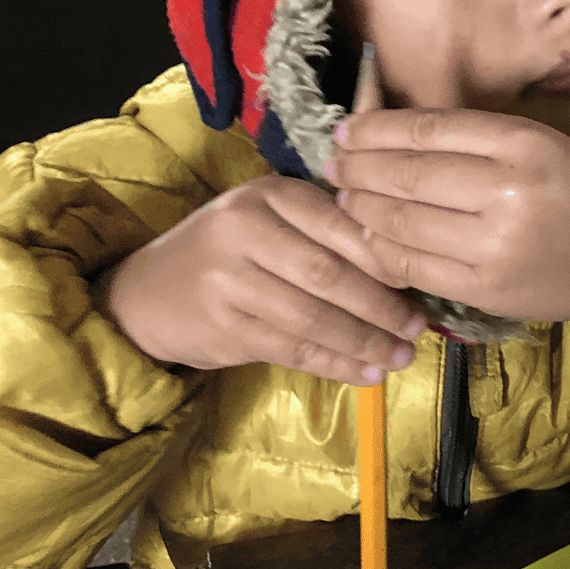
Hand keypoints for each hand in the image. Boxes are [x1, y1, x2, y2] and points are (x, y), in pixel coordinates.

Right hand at [94, 175, 422, 385]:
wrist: (147, 291)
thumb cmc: (232, 251)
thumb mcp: (273, 219)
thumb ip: (328, 229)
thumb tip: (405, 264)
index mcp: (270, 195)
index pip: (339, 224)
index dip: (384, 256)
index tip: (421, 278)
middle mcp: (244, 230)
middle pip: (329, 274)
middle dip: (381, 305)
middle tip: (417, 326)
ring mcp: (228, 280)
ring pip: (313, 316)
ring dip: (364, 342)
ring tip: (401, 356)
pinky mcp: (223, 326)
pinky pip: (293, 348)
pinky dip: (336, 363)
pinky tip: (367, 373)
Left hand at [327, 107, 569, 339]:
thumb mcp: (540, 143)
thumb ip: (474, 137)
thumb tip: (386, 133)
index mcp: (527, 145)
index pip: (430, 131)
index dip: (377, 129)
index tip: (347, 130)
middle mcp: (512, 193)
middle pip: (410, 175)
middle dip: (360, 167)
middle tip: (334, 163)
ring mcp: (496, 246)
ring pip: (403, 221)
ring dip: (362, 207)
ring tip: (345, 195)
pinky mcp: (485, 287)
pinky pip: (414, 264)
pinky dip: (381, 248)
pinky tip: (369, 235)